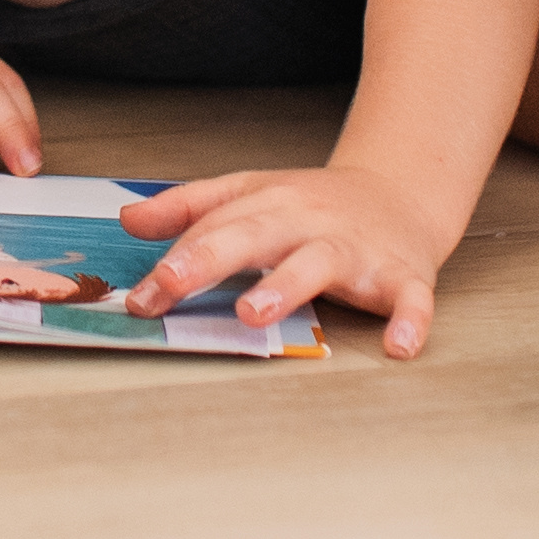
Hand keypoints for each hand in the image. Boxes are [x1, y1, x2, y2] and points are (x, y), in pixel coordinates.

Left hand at [118, 163, 473, 356]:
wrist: (401, 192)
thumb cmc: (316, 204)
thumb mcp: (251, 193)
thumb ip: (190, 207)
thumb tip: (128, 220)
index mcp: (268, 202)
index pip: (213, 228)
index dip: (174, 261)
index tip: (139, 297)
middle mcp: (308, 221)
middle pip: (254, 235)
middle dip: (210, 258)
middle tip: (171, 284)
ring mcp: (356, 248)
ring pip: (319, 262)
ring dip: (286, 285)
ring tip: (253, 311)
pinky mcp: (403, 274)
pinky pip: (410, 298)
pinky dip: (410, 320)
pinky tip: (398, 347)